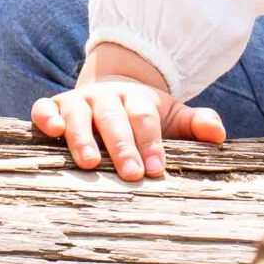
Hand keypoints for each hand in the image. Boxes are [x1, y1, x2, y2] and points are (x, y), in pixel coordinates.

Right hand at [28, 41, 225, 182]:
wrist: (111, 90)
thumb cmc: (144, 116)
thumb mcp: (172, 116)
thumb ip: (195, 123)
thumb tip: (218, 134)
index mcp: (136, 98)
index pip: (144, 118)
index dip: (151, 143)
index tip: (157, 170)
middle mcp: (105, 97)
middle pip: (113, 118)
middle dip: (122, 146)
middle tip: (130, 173)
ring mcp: (78, 101)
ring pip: (78, 115)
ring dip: (83, 136)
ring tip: (90, 162)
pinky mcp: (54, 107)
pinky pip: (44, 108)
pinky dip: (46, 116)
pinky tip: (52, 131)